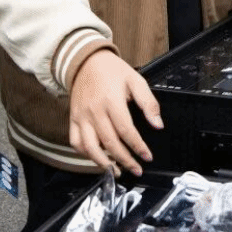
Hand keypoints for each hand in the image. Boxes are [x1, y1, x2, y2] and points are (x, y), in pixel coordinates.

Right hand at [69, 49, 162, 176]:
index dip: (138, 147)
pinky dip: (85, 154)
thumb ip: (148, 103)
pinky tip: (97, 158)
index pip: (126, 131)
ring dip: (103, 163)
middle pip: (110, 143)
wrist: (86, 60)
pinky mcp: (73, 118)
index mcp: (111, 101)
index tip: (147, 156)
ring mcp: (81, 116)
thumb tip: (158, 124)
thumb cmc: (112, 70)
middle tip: (137, 169)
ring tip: (117, 171)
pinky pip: (76, 142)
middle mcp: (94, 111)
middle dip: (125, 160)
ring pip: (90, 147)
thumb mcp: (135, 80)